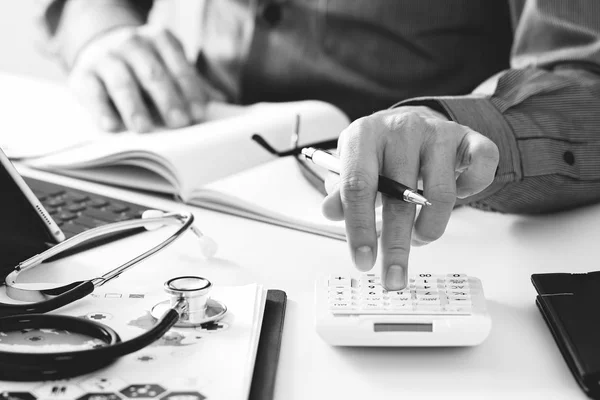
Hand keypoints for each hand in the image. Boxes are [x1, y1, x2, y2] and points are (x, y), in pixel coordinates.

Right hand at [68, 26, 224, 132]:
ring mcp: (106, 57)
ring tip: (144, 129)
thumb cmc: (146, 68)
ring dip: (134, 107)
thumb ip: (192, 85)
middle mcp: (132, 43)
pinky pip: (92, 93)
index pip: (178, 65)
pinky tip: (111, 127)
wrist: (101, 50)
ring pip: (122, 82)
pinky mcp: (83, 75)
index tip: (200, 113)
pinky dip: (101, 110)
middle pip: (152, 73)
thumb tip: (222, 106)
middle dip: (167, 99)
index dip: (190, 89)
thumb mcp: (170, 67)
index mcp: (160, 39)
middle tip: (179, 123)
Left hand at [321, 106, 498, 289]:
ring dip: (429, 228)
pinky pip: (481, 169)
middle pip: (400, 196)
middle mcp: (401, 129)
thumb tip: (330, 212)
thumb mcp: (351, 166)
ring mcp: (437, 131)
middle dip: (396, 245)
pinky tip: (455, 197)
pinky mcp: (468, 137)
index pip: (358, 185)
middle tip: (394, 276)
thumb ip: (341, 192)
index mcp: (364, 135)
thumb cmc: (378, 152)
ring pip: (441, 194)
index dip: (360, 227)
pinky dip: (471, 191)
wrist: (409, 120)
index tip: (364, 261)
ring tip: (418, 237)